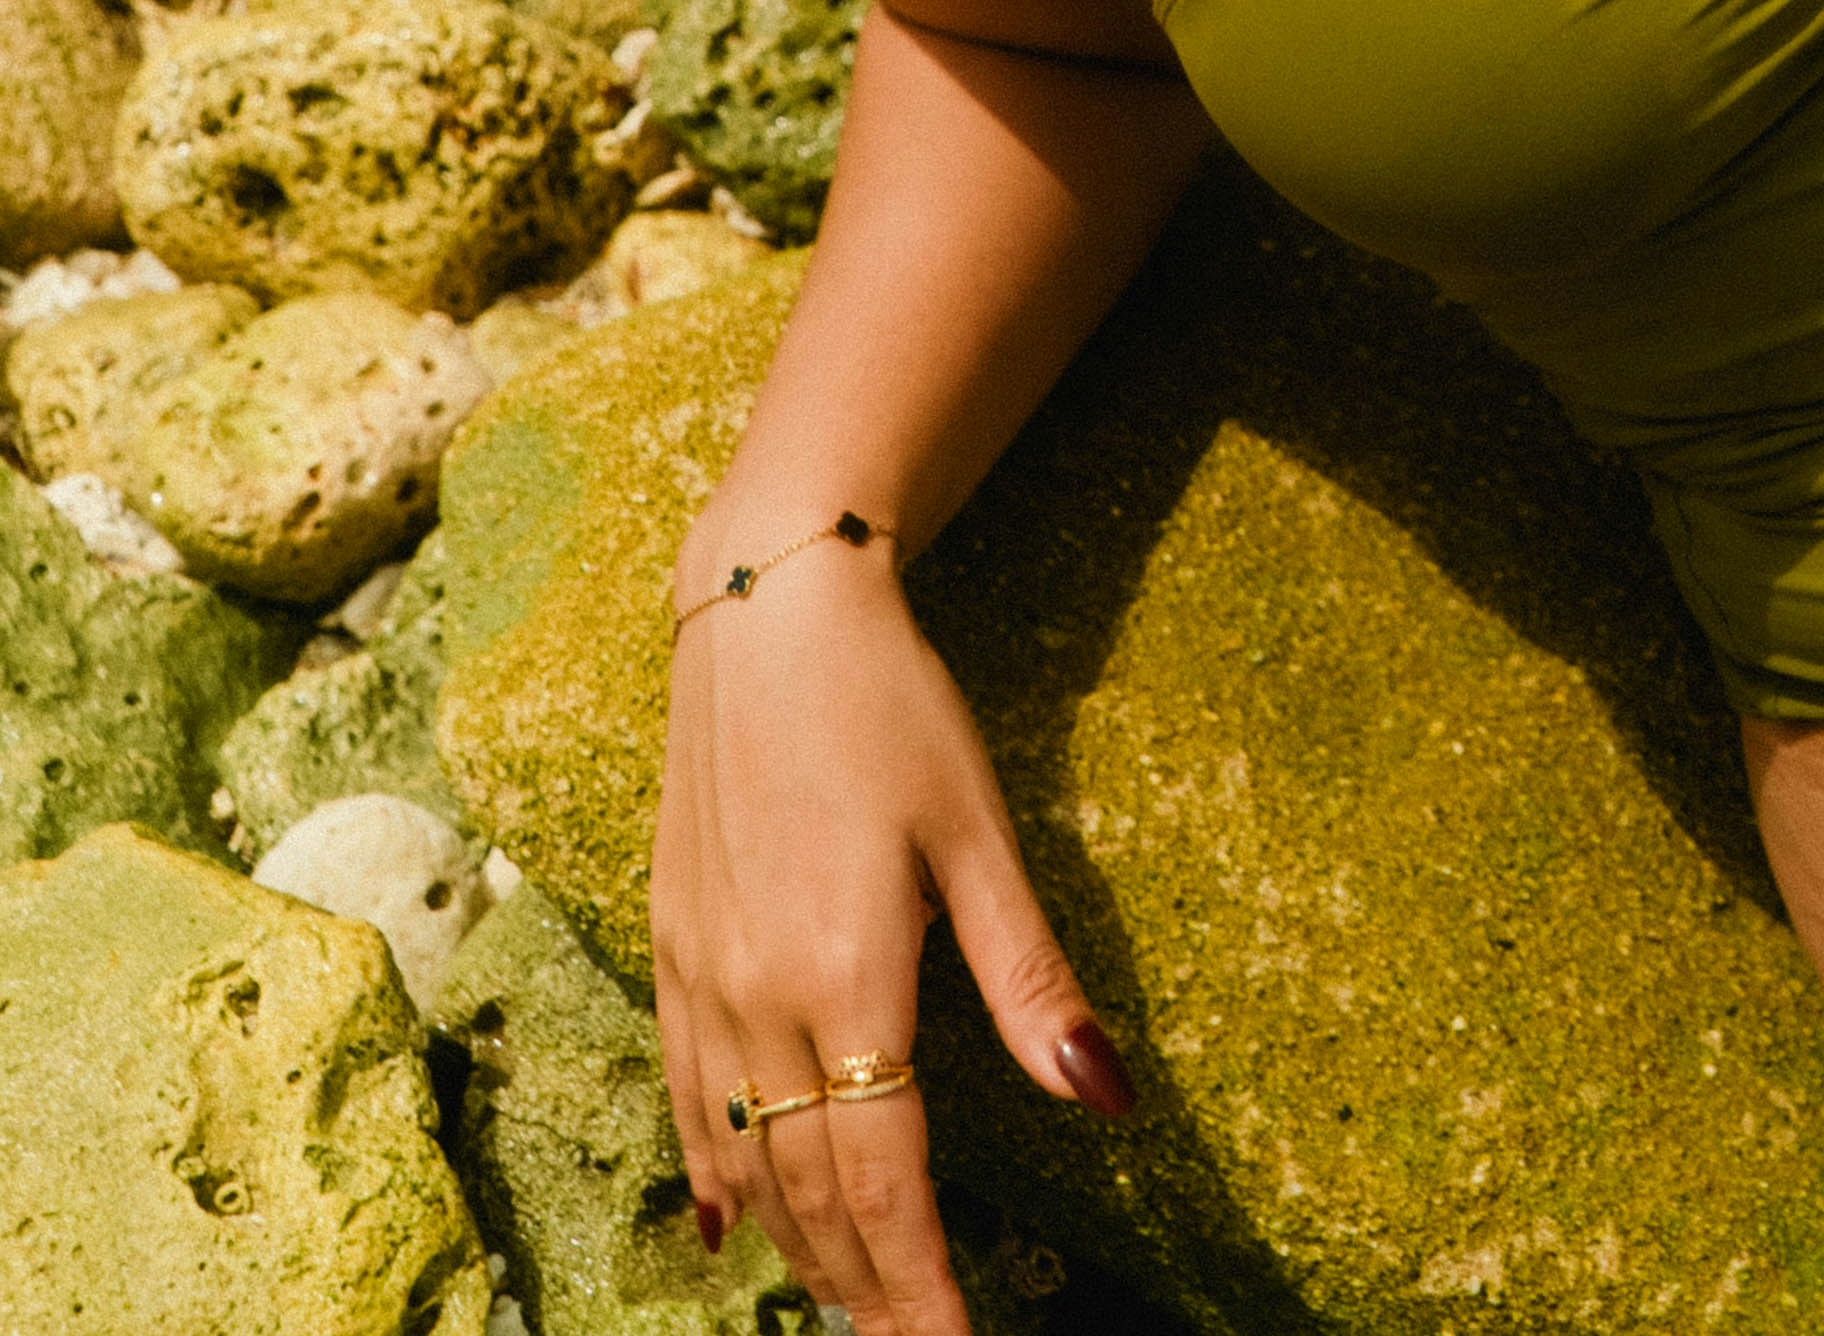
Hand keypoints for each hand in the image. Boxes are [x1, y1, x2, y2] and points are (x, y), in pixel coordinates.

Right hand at [652, 543, 1130, 1335]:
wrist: (767, 608)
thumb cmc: (891, 705)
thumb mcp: (981, 833)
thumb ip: (1032, 981)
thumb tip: (1106, 1097)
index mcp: (849, 974)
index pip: (885, 1178)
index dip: (920, 1281)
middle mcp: (759, 993)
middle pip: (810, 1186)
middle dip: (865, 1283)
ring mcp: (700, 973)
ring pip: (742, 1153)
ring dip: (796, 1242)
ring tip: (847, 1302)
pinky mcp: (667, 943)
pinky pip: (683, 1092)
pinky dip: (711, 1170)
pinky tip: (729, 1227)